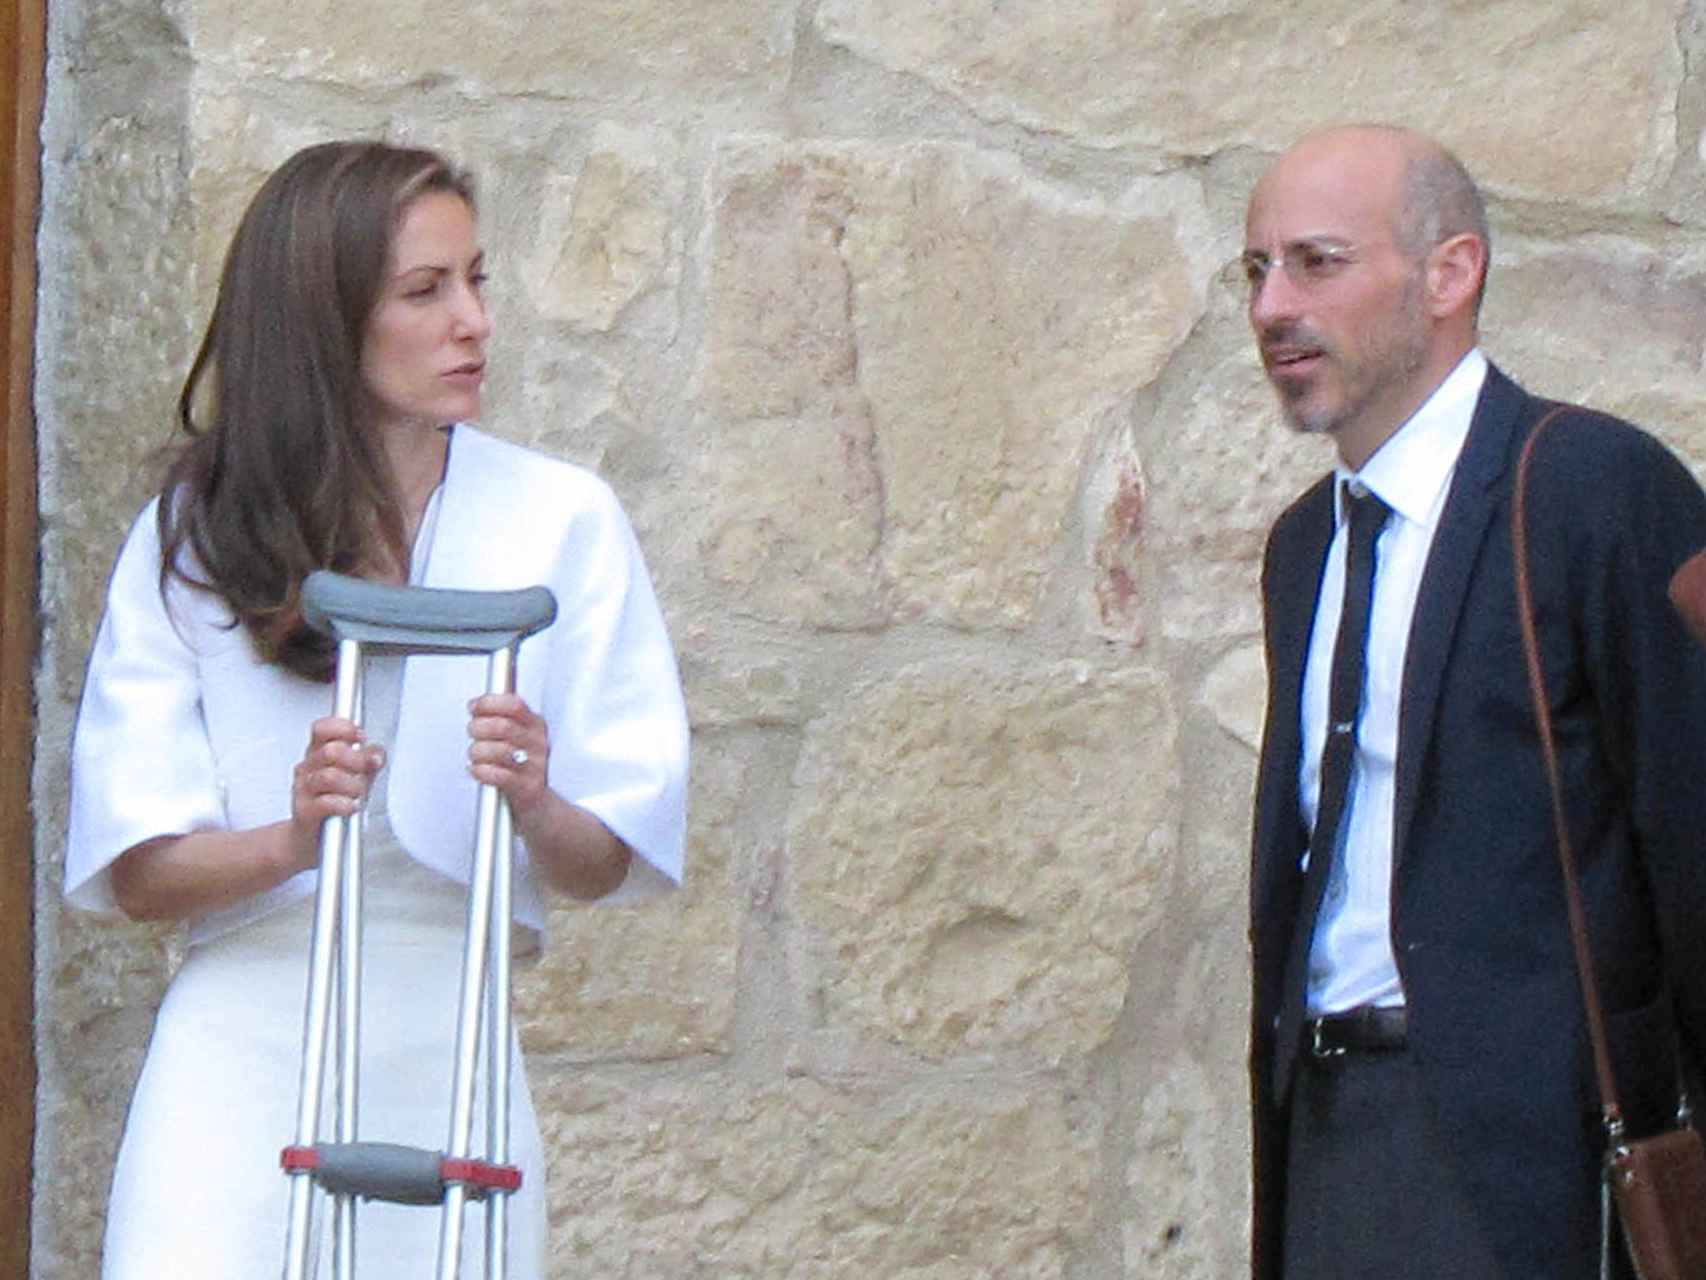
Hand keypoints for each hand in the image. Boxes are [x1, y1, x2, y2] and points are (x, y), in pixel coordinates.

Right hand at [289, 716, 384, 869]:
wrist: (309, 840)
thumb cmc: (333, 804)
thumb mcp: (356, 776)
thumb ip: (368, 761)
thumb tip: (376, 754)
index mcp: (317, 754)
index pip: (321, 729)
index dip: (342, 728)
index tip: (360, 737)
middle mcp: (307, 768)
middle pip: (330, 751)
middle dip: (356, 761)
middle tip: (365, 771)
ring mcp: (303, 789)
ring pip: (329, 776)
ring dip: (352, 785)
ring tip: (358, 794)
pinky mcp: (304, 812)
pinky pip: (325, 803)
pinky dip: (344, 804)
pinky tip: (351, 807)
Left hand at [468, 693, 550, 813]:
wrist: (538, 804)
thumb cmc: (520, 767)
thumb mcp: (517, 736)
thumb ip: (499, 718)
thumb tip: (475, 705)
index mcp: (535, 725)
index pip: (514, 705)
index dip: (489, 703)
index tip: (474, 708)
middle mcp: (538, 743)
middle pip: (502, 726)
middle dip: (478, 728)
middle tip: (472, 733)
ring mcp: (535, 765)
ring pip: (499, 751)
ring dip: (477, 752)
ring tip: (475, 755)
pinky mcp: (528, 787)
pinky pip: (500, 776)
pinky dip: (481, 771)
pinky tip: (477, 770)